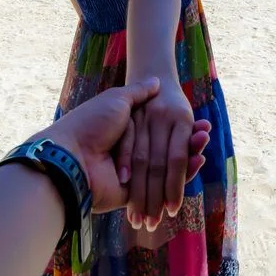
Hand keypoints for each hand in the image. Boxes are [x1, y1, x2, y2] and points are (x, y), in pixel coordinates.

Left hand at [35, 79, 208, 213]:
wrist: (70, 154)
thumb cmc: (90, 123)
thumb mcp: (117, 100)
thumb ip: (138, 94)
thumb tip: (155, 81)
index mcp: (126, 132)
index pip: (160, 131)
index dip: (180, 126)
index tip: (199, 121)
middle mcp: (130, 154)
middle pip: (166, 150)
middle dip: (188, 142)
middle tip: (206, 132)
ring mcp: (132, 175)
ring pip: (166, 169)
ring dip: (188, 158)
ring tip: (204, 144)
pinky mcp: (132, 194)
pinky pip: (159, 188)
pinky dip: (180, 178)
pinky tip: (197, 162)